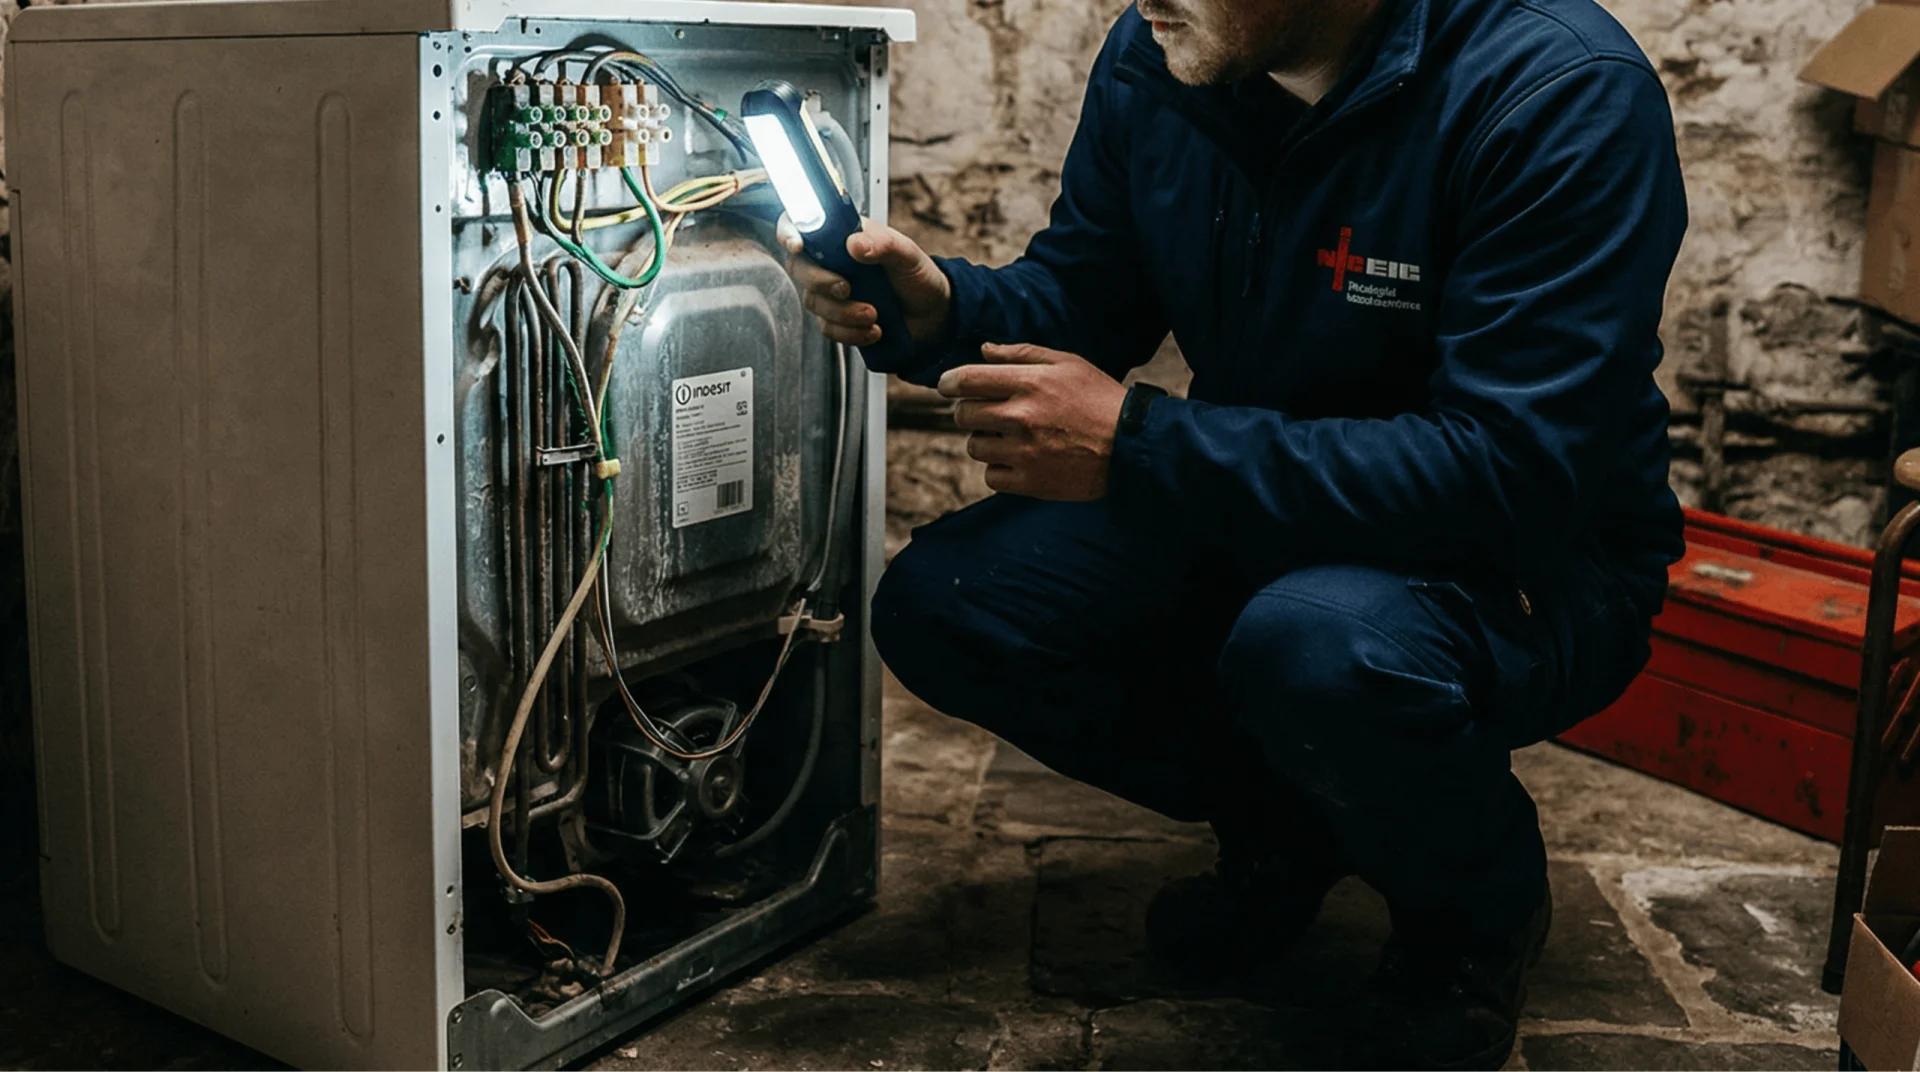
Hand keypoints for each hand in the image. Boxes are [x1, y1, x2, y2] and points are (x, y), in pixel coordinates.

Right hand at [778, 217, 950, 347]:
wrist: (932, 314)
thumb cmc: (917, 276)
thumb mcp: (907, 254)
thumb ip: (883, 244)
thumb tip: (853, 243)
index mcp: (843, 235)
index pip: (802, 225)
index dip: (790, 232)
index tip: (798, 246)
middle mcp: (831, 262)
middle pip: (800, 268)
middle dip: (821, 282)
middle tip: (847, 289)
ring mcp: (831, 292)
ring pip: (814, 302)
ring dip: (843, 313)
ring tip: (874, 314)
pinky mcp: (837, 320)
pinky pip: (828, 328)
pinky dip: (850, 333)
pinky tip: (874, 330)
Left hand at [937, 343, 1127, 500]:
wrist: (1132, 446)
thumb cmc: (1099, 400)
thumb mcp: (1068, 364)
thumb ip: (1022, 354)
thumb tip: (983, 350)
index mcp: (1029, 383)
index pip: (967, 380)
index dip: (949, 382)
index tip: (947, 386)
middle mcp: (1021, 417)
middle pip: (963, 414)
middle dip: (969, 411)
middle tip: (987, 412)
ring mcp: (1024, 452)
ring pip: (974, 446)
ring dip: (985, 441)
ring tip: (1012, 437)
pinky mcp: (1030, 482)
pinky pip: (991, 476)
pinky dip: (1000, 469)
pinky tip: (1021, 460)